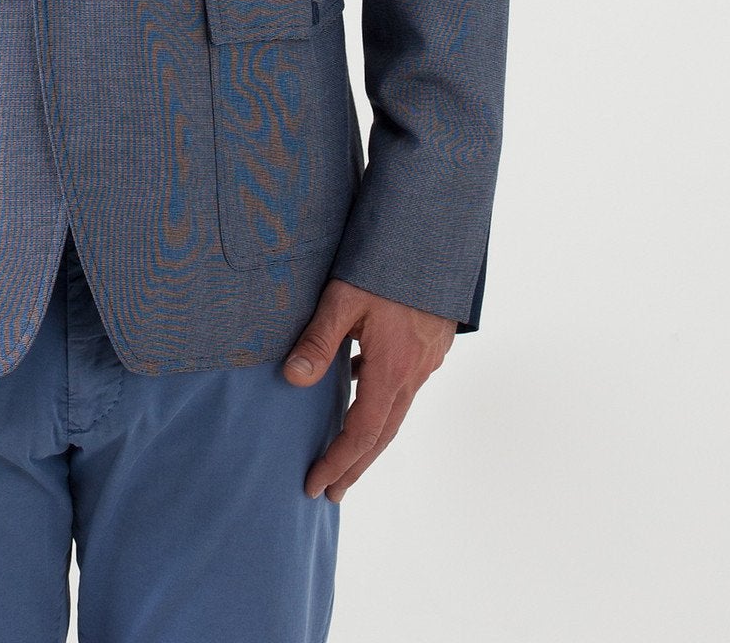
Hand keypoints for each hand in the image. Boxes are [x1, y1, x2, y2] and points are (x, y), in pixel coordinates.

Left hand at [283, 276, 455, 502]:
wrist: (437, 237)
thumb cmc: (386, 263)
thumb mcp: (343, 298)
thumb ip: (318, 340)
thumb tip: (292, 379)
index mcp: (392, 369)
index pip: (362, 433)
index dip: (338, 462)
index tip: (316, 485)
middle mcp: (414, 373)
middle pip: (383, 434)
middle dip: (355, 466)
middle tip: (331, 492)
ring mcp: (427, 360)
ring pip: (397, 411)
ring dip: (370, 438)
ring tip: (345, 453)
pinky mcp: (432, 345)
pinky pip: (405, 387)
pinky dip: (383, 402)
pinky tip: (364, 387)